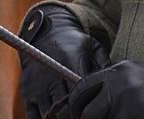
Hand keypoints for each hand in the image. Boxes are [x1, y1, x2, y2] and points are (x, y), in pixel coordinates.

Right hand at [19, 4, 110, 118]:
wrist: (45, 32)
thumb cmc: (74, 42)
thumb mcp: (91, 45)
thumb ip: (104, 63)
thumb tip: (117, 83)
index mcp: (68, 65)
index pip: (78, 95)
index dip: (86, 109)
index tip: (92, 112)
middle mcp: (51, 76)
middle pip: (63, 110)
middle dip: (74, 118)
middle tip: (83, 118)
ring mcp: (37, 85)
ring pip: (49, 115)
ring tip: (69, 118)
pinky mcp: (26, 90)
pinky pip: (33, 115)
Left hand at [62, 60, 143, 118]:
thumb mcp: (130, 76)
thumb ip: (108, 86)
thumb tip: (85, 104)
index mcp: (115, 73)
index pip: (81, 90)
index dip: (76, 106)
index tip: (76, 115)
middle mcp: (119, 87)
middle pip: (89, 113)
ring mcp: (130, 106)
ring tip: (123, 117)